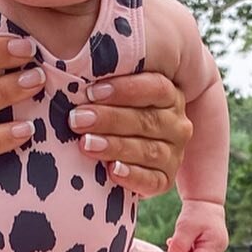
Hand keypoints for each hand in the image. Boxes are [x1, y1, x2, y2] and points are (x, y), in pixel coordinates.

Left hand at [72, 72, 192, 198]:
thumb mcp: (111, 97)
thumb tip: (74, 71)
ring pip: (148, 150)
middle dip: (110, 119)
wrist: (117, 156)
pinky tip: (112, 171)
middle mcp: (177, 125)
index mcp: (170, 97)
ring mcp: (173, 155)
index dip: (125, 89)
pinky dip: (132, 176)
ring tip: (86, 144)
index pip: (156, 88)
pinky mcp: (165, 181)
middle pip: (147, 120)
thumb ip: (103, 86)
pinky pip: (152, 181)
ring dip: (115, 147)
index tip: (90, 92)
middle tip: (76, 119)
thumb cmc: (110, 115)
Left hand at [167, 199, 228, 251]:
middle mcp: (218, 250)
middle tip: (171, 246)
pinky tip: (181, 241)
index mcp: (215, 245)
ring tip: (177, 239)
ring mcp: (216, 249)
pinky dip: (187, 249)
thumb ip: (178, 246)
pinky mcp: (210, 247)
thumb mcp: (184, 228)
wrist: (205, 200)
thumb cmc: (196, 212)